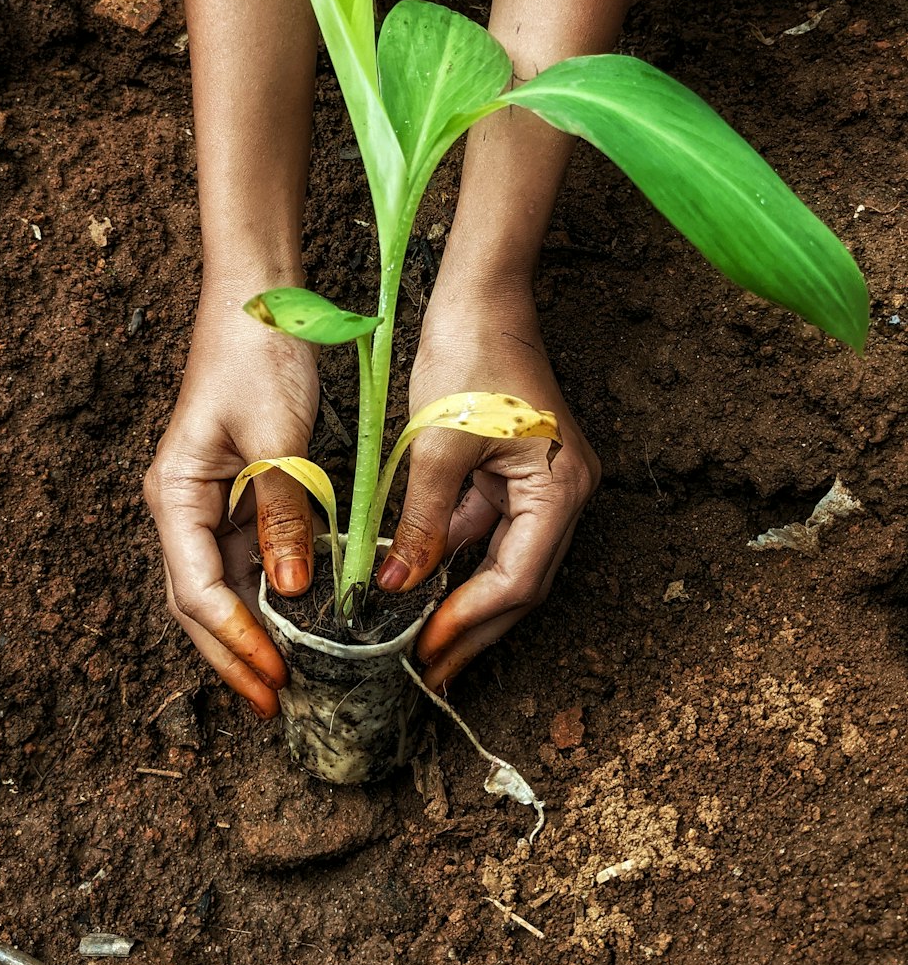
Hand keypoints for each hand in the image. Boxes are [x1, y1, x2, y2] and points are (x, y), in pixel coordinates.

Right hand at [143, 278, 318, 714]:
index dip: (234, 640)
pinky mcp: (242, 494)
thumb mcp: (276, 438)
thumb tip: (291, 588)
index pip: (197, 589)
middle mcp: (184, 507)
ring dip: (253, 634)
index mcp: (176, 494)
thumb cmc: (258, 355)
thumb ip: (284, 513)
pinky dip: (272, 597)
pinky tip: (302, 625)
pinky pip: (251, 559)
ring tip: (291, 681)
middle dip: (235, 656)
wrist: (261, 298)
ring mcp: (211, 503)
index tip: (273, 676)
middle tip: (277, 704)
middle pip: (201, 602)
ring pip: (225, 588)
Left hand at [377, 278, 599, 689]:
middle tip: (430, 670)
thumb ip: (424, 524)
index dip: (471, 619)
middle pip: (520, 581)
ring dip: (464, 598)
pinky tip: (421, 585)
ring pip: (504, 561)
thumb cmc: (468, 356)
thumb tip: (398, 586)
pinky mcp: (519, 471)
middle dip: (473, 627)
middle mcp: (565, 492)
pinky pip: (489, 529)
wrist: (480, 294)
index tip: (426, 649)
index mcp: (561, 489)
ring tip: (420, 641)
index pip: (518, 578)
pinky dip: (457, 558)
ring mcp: (544, 483)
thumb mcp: (437, 447)